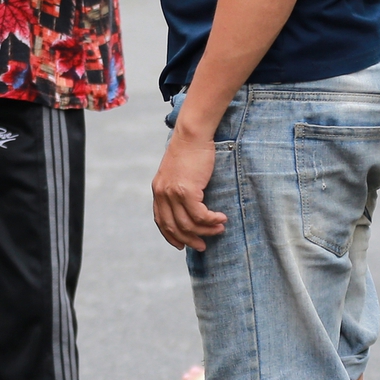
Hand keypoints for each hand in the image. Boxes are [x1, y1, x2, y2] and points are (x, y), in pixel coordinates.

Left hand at [152, 128, 226, 251]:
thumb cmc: (190, 150)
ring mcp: (173, 193)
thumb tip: (190, 205)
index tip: (182, 245)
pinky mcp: (186, 190)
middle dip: (189, 240)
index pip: (161, 221)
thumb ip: (178, 188)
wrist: (192, 134)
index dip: (171, 236)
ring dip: (206, 230)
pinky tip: (221, 218)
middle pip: (174, 227)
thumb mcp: (178, 171)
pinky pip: (200, 215)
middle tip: (203, 245)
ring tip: (219, 229)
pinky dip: (211, 220)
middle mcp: (162, 193)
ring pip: (189, 224)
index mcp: (158, 189)